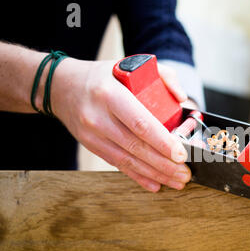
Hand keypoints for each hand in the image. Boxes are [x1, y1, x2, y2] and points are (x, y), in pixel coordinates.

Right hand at [50, 58, 191, 191]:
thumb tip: (182, 98)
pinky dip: (138, 176)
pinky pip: (118, 164)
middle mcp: (98, 117)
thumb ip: (164, 76)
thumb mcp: (132, 66)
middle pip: (136, 146)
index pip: (140, 123)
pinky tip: (155, 184)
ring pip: (128, 160)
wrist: (63, 86)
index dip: (162, 142)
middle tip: (185, 173)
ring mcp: (92, 134)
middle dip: (164, 164)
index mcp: (110, 94)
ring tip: (177, 181)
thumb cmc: (105, 76)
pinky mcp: (91, 145)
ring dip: (155, 174)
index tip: (181, 154)